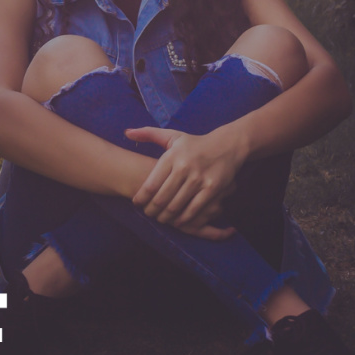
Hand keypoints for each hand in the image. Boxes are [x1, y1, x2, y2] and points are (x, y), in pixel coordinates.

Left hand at [126, 125, 246, 234]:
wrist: (227, 145)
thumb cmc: (195, 144)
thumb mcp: (172, 136)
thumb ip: (148, 134)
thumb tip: (127, 133)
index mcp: (172, 157)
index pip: (151, 184)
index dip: (141, 198)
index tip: (136, 204)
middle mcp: (184, 168)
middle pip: (161, 198)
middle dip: (152, 210)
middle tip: (148, 214)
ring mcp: (199, 179)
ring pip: (176, 206)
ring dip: (166, 216)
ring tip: (161, 218)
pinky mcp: (212, 188)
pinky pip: (194, 209)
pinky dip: (184, 218)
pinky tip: (178, 221)